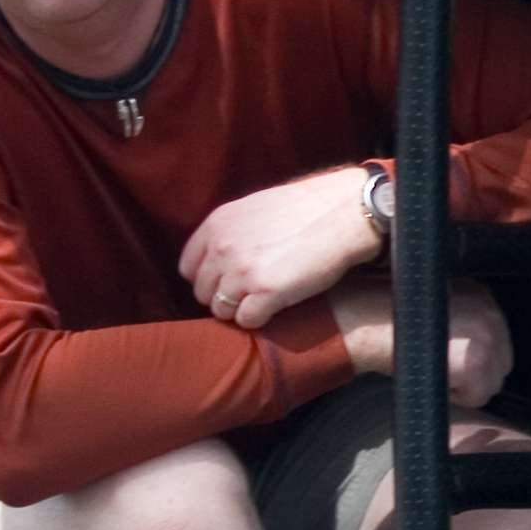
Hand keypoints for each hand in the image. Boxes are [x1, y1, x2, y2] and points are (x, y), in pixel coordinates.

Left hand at [180, 167, 381, 328]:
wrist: (341, 214)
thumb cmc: (306, 209)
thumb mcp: (255, 209)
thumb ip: (232, 231)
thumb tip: (221, 256)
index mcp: (216, 225)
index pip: (189, 267)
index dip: (208, 279)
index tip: (226, 283)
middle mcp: (222, 248)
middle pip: (203, 293)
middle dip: (223, 298)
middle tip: (249, 296)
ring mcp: (242, 272)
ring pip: (221, 310)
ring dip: (240, 311)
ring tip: (263, 302)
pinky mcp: (266, 293)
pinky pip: (247, 320)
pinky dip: (259, 319)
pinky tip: (276, 307)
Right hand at [327, 276, 512, 408]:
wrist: (365, 319)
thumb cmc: (390, 315)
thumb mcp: (434, 305)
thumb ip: (460, 319)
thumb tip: (469, 345)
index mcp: (482, 296)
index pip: (497, 342)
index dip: (471, 358)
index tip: (447, 357)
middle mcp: (491, 312)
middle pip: (500, 365)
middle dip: (473, 374)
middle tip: (438, 366)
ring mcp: (487, 337)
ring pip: (490, 385)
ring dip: (463, 386)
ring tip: (432, 366)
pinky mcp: (476, 363)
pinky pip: (476, 398)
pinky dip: (453, 396)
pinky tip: (431, 373)